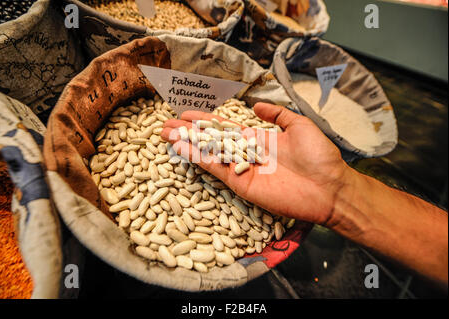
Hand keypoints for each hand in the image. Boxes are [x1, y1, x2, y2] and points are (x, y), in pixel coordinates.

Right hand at [161, 102, 350, 225]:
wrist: (329, 187)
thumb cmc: (319, 156)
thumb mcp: (299, 125)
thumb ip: (277, 114)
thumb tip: (256, 105)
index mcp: (257, 140)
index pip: (225, 128)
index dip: (204, 121)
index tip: (185, 114)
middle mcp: (245, 154)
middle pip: (210, 140)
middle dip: (188, 132)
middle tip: (165, 126)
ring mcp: (242, 169)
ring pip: (208, 154)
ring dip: (186, 145)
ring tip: (166, 135)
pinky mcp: (242, 184)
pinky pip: (216, 169)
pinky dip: (198, 159)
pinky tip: (182, 149)